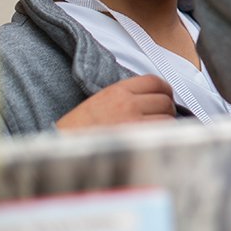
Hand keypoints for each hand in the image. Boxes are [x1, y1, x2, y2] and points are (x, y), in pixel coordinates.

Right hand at [55, 75, 175, 129]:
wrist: (62, 149)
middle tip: (161, 117)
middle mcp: (127, 103)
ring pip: (167, 116)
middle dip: (167, 108)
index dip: (164, 90)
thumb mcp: (99, 103)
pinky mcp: (137, 140)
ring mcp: (133, 122)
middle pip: (165, 99)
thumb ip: (125, 98)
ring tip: (157, 131)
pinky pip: (164, 133)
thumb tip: (152, 101)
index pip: (154, 81)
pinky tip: (156, 141)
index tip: (164, 97)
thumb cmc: (77, 131)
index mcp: (117, 91)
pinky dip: (165, 136)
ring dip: (167, 123)